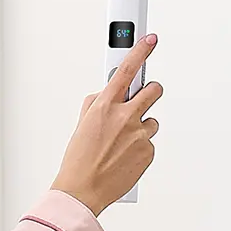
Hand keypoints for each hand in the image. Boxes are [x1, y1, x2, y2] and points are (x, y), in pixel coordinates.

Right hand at [51, 35, 161, 214]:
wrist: (83, 191)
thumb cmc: (78, 160)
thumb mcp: (82, 125)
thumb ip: (96, 104)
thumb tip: (107, 93)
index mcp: (104, 106)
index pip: (126, 70)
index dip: (140, 50)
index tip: (150, 39)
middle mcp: (124, 117)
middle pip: (152, 90)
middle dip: (150, 92)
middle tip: (141, 100)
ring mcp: (139, 134)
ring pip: (151, 120)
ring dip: (141, 127)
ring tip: (122, 144)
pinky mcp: (148, 151)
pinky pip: (149, 143)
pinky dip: (139, 148)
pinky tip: (124, 158)